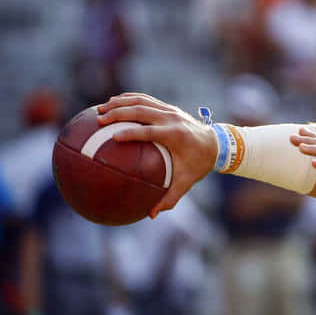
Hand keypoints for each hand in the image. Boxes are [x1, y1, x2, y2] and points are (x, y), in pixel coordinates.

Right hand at [97, 93, 216, 217]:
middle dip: (119, 113)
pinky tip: (113, 104)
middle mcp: (172, 119)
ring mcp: (170, 110)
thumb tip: (151, 215)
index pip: (150, 131)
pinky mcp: (168, 108)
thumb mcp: (187, 182)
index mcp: (176, 135)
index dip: (132, 132)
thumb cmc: (200, 164)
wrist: (216, 143)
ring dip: (120, 103)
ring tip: (100, 109)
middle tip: (99, 120)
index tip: (114, 137)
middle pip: (142, 111)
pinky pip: (146, 100)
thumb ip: (170, 198)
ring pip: (142, 101)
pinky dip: (129, 99)